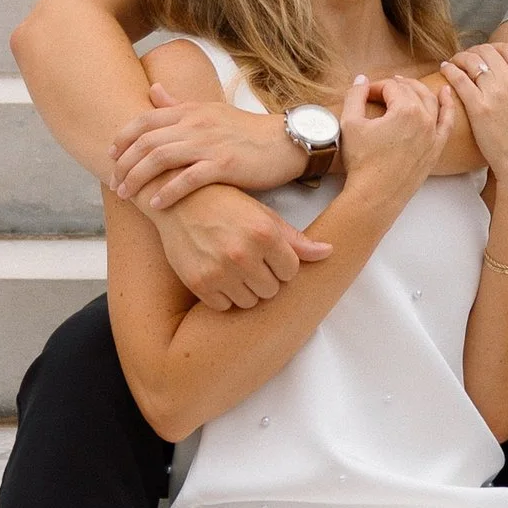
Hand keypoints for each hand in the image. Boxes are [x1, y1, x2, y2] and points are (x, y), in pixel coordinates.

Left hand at [111, 81, 298, 212]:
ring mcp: (209, 143)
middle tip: (114, 183)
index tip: (110, 156)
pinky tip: (157, 203)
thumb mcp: (211, 111)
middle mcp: (196, 124)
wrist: (286, 142)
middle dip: (124, 164)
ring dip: (138, 178)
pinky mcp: (225, 164)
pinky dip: (168, 191)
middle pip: (147, 141)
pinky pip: (188, 179)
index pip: (144, 120)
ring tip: (127, 195)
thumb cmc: (247, 131)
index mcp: (191, 111)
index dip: (122, 138)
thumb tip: (152, 90)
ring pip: (160, 158)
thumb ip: (178, 104)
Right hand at [151, 184, 331, 313]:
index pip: (291, 272)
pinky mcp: (199, 283)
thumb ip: (296, 239)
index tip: (268, 254)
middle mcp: (243, 254)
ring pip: (249, 302)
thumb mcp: (263, 215)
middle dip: (264, 278)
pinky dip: (223, 295)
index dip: (281, 264)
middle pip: (271, 290)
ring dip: (245, 289)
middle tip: (249, 260)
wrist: (179, 201)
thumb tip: (329, 253)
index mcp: (264, 234)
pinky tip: (216, 273)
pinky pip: (224, 306)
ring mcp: (220, 271)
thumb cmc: (225, 205)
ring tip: (233, 267)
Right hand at [338, 69, 445, 204]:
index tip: (364, 95)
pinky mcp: (436, 148)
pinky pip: (447, 122)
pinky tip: (445, 93)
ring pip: (430, 102)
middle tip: (379, 91)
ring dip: (418, 89)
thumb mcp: (350, 123)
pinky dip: (448, 105)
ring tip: (406, 85)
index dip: (374, 87)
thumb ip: (355, 96)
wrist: (376, 196)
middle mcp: (425, 119)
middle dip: (393, 87)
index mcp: (406, 110)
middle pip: (410, 91)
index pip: (390, 87)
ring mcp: (433, 134)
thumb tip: (362, 79)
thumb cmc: (363, 162)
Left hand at [442, 39, 507, 170]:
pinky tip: (445, 69)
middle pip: (486, 51)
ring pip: (471, 61)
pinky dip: (450, 70)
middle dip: (475, 51)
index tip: (487, 53)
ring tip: (454, 62)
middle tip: (467, 58)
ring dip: (460, 57)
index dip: (494, 48)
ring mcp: (493, 92)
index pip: (507, 49)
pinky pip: (459, 79)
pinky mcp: (477, 107)